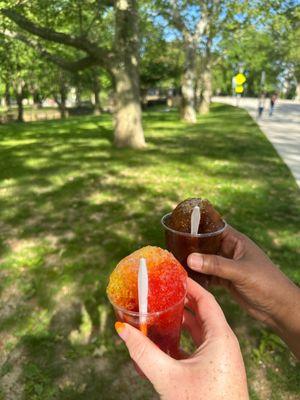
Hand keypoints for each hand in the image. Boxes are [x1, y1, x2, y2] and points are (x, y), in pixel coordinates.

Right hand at [115, 278, 248, 399]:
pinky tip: (167, 342)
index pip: (206, 299)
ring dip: (183, 321)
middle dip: (182, 302)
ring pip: (202, 330)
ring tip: (161, 312)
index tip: (173, 276)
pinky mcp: (218, 369)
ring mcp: (223, 357)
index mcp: (221, 337)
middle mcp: (225, 343)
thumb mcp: (168, 376)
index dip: (190, 286)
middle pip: (203, 312)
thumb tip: (122, 329)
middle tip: (162, 292)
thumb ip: (143, 352)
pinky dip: (185, 339)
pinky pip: (201, 345)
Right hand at [188, 225, 299, 358]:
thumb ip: (216, 265)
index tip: (179, 228)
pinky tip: (186, 278)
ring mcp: (227, 266)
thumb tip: (190, 258)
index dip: (198, 227)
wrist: (279, 308)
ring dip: (193, 262)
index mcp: (236, 241)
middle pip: (206, 244)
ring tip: (175, 263)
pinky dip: (199, 276)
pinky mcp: (226, 280)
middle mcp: (230, 250)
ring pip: (205, 260)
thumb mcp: (240, 272)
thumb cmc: (266, 283)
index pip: (213, 228)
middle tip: (171, 248)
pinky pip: (208, 275)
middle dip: (191, 246)